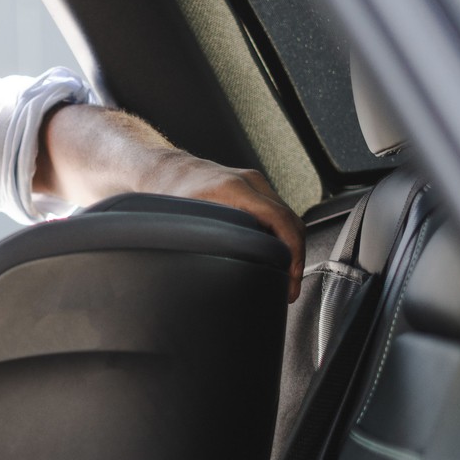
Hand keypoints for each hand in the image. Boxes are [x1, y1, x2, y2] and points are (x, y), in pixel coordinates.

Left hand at [143, 152, 305, 300]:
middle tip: (288, 289)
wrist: (165, 170)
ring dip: (289, 249)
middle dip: (294, 258)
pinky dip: (279, 238)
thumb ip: (198, 245)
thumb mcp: (179, 225)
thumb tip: (211, 277)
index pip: (280, 220)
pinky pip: (276, 215)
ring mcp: (254, 184)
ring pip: (286, 219)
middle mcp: (249, 182)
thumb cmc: (167, 195)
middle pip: (290, 221)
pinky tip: (271, 259)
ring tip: (282, 278)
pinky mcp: (253, 190)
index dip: (292, 253)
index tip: (290, 280)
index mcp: (234, 189)